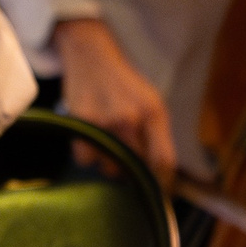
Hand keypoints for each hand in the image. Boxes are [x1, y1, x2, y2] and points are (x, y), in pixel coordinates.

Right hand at [53, 16, 176, 181]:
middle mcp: (131, 119)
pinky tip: (89, 139)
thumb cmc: (123, 81)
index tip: (160, 190)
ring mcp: (104, 122)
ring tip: (106, 143)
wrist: (91, 56)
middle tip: (126, 160)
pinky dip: (86, 154)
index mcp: (154, 113)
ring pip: (108, 166)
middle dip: (131, 170)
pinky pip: (85, 158)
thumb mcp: (150, 101)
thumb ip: (156, 133)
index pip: (164, 160)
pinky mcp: (82, 123)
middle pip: (134, 168)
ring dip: (107, 162)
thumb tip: (161, 171)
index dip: (163, 181)